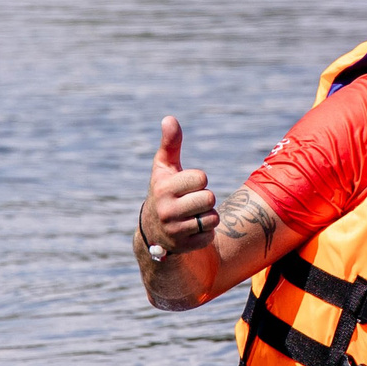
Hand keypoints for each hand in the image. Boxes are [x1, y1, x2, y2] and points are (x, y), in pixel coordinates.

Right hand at [145, 116, 218, 253]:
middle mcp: (167, 211)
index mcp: (163, 188)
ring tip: (191, 215)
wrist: (153, 231)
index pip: (201, 178)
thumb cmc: (164, 190)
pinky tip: (191, 229)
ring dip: (207, 215)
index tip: (186, 185)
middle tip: (190, 201)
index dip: (198, 179)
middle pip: (209, 198)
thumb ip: (170, 144)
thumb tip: (169, 119)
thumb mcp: (164, 167)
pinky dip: (206, 232)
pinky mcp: (185, 246)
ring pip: (213, 218)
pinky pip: (210, 235)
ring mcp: (175, 231)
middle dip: (205, 198)